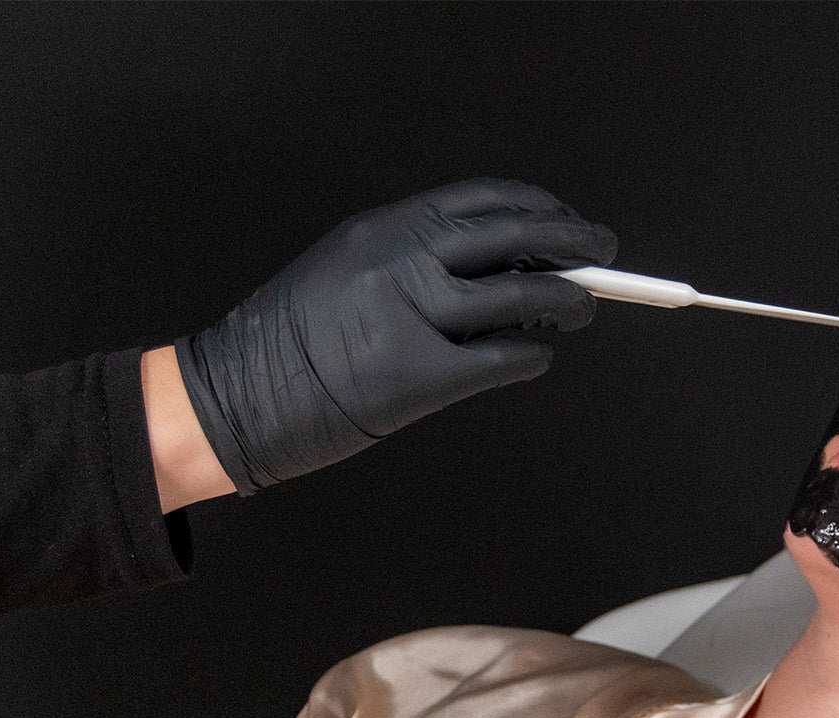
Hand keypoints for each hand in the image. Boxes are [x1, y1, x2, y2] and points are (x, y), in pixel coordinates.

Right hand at [174, 178, 616, 492]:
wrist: (234, 397)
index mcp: (384, 228)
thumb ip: (415, 261)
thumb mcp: (348, 270)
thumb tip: (496, 267)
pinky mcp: (418, 374)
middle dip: (573, 241)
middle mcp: (402, 259)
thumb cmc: (291, 342)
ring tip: (582, 308)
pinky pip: (503, 358)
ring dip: (567, 300)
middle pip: (515, 235)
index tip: (565, 216)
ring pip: (522, 293)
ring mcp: (412, 315)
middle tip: (604, 251)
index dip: (537, 205)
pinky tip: (539, 358)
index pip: (482, 199)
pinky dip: (533, 357)